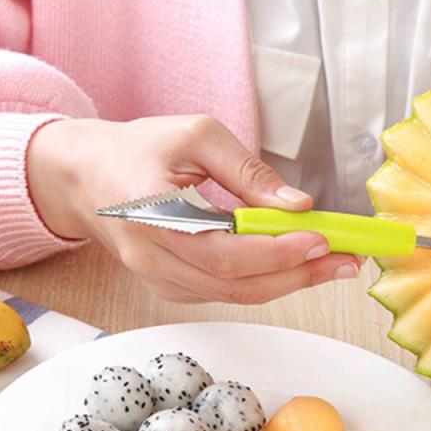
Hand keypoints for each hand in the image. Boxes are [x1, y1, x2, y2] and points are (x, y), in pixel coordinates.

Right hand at [26, 115, 361, 303]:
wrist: (83, 177)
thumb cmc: (136, 148)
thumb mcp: (195, 136)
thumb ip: (247, 171)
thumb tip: (297, 204)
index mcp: (151, 218)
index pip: (223, 252)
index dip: (276, 252)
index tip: (321, 239)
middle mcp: (152, 260)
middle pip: (237, 285)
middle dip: (299, 274)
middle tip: (347, 261)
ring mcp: (160, 281)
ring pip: (236, 294)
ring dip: (290, 281)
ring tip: (334, 263)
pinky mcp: (170, 287)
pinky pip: (225, 292)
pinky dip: (265, 281)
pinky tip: (296, 265)